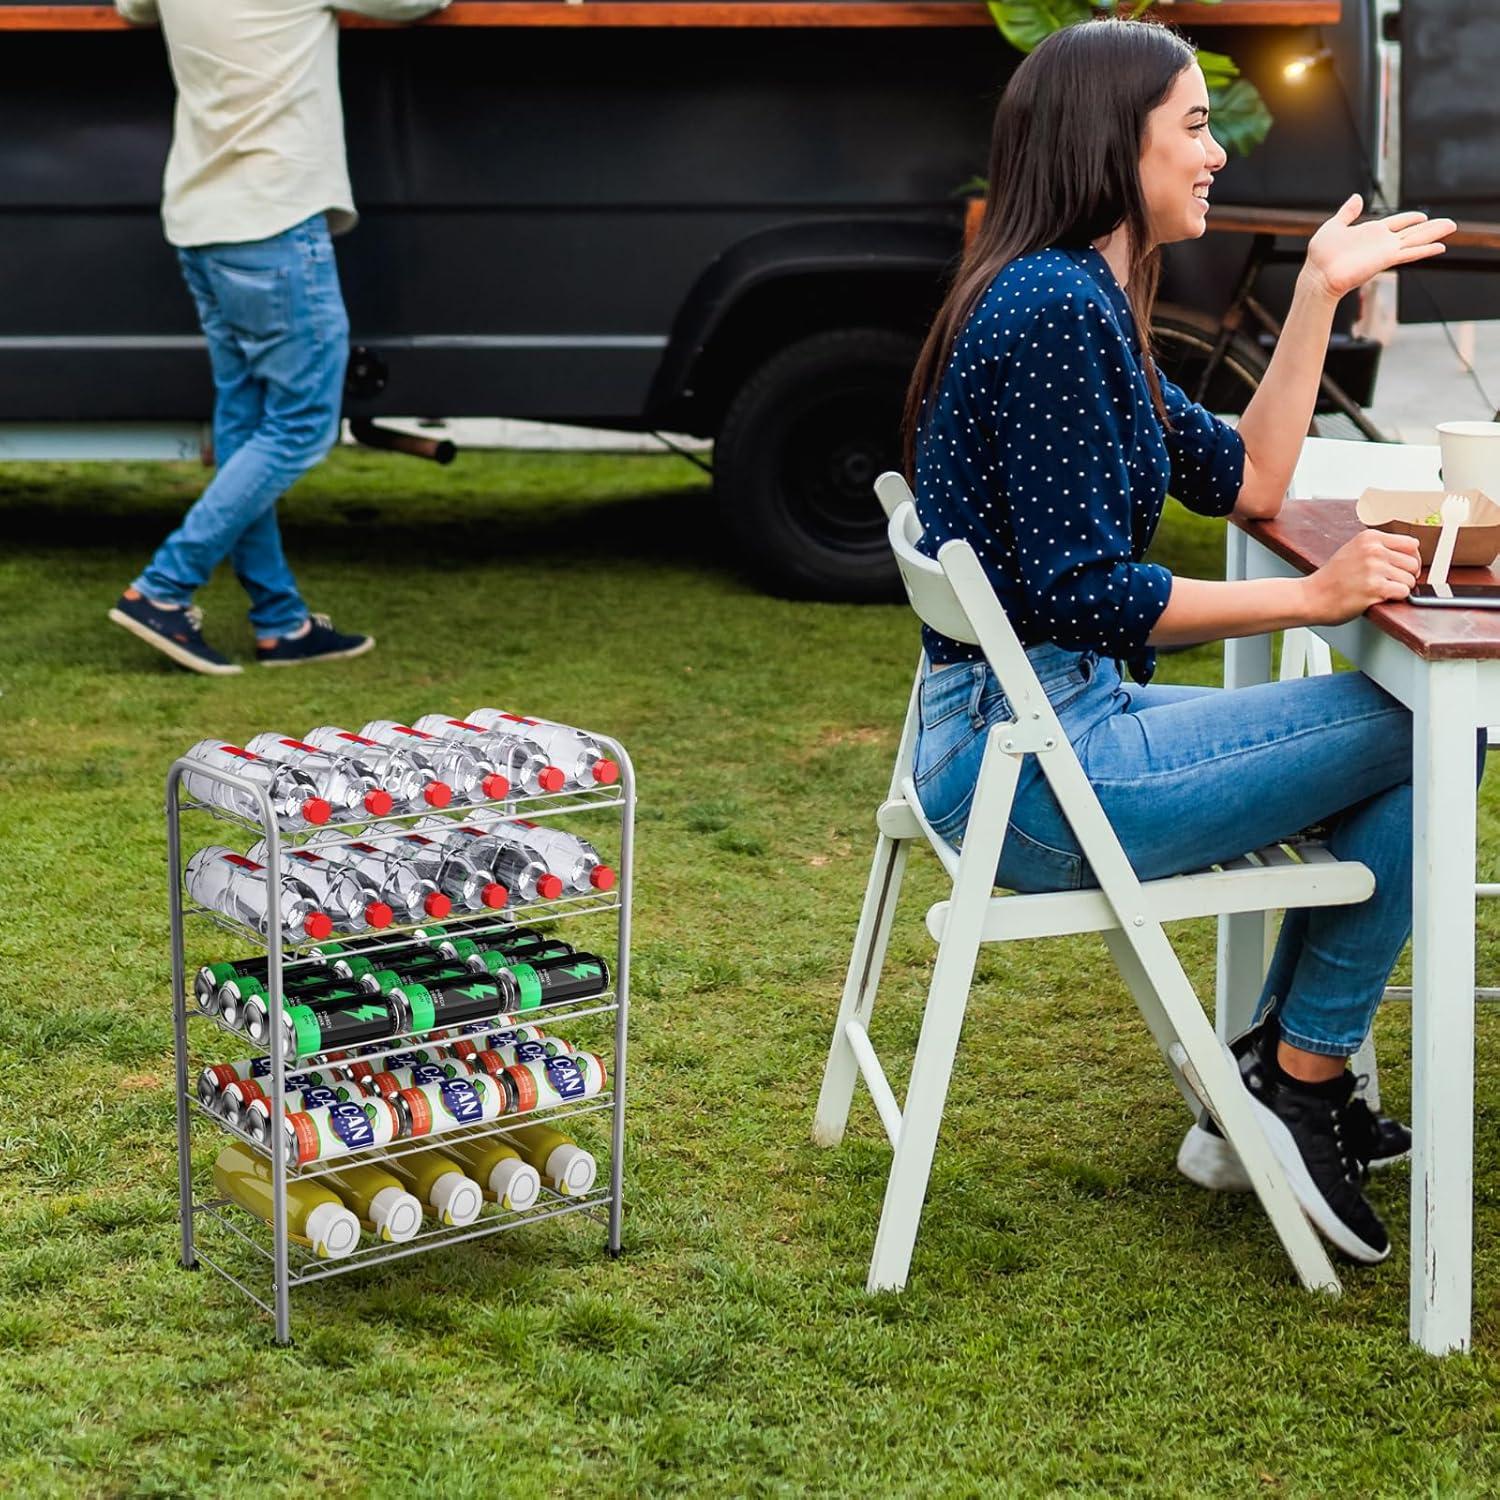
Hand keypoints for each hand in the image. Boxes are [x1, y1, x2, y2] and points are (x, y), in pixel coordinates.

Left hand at [1302, 195, 1454, 301]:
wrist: (1318, 274)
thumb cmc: (1321, 255)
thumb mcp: (1334, 226)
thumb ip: (1348, 213)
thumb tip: (1356, 197)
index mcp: (1370, 232)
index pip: (1396, 223)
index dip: (1409, 218)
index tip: (1422, 215)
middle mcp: (1381, 242)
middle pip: (1412, 232)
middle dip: (1430, 227)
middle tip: (1450, 223)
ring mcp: (1385, 251)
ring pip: (1416, 240)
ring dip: (1434, 234)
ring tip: (1452, 228)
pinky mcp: (1385, 259)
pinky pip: (1410, 253)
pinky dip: (1425, 250)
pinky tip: (1440, 248)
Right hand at [1303, 530, 1420, 623]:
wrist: (1311, 597)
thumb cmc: (1331, 578)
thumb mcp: (1352, 550)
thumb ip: (1378, 547)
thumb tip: (1411, 554)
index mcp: (1370, 538)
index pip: (1411, 544)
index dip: (1411, 558)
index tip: (1402, 568)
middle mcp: (1373, 550)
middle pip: (1413, 563)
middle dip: (1406, 575)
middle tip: (1391, 582)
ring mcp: (1374, 569)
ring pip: (1410, 579)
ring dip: (1400, 588)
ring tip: (1381, 590)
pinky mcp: (1374, 588)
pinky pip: (1403, 592)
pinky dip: (1395, 597)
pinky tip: (1379, 597)